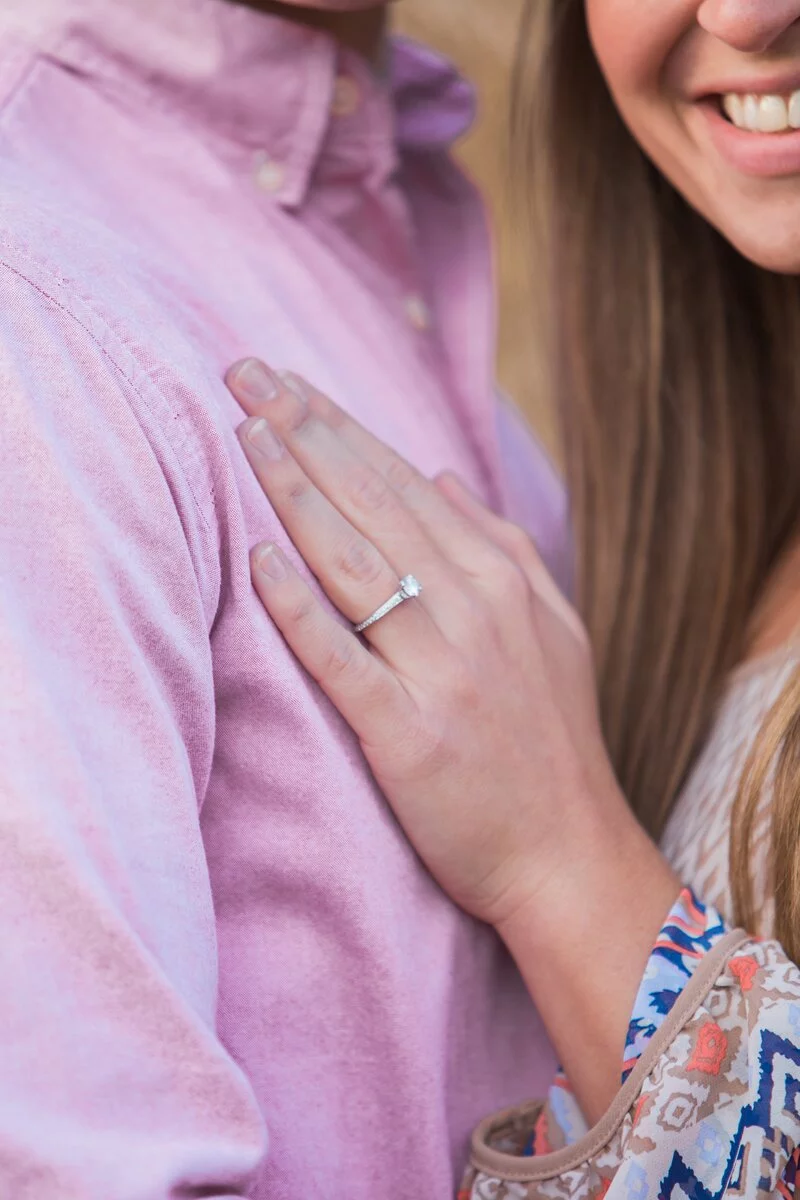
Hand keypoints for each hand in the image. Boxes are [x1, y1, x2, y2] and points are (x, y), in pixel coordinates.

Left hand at [226, 359, 622, 926]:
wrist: (567, 854)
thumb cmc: (550, 741)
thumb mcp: (552, 627)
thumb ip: (501, 544)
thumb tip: (442, 473)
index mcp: (500, 580)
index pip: (405, 481)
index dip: (340, 426)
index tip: (286, 380)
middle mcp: (472, 610)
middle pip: (375, 502)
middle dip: (305, 430)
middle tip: (244, 370)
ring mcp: (441, 671)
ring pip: (356, 562)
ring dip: (296, 492)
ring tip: (244, 432)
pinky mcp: (408, 736)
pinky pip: (343, 660)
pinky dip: (298, 609)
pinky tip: (258, 560)